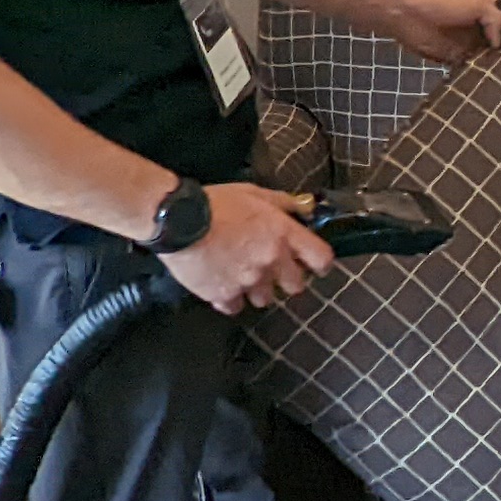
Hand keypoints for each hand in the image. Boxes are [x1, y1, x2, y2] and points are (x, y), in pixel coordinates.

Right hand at [163, 182, 336, 313]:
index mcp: (283, 234)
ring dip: (256, 289)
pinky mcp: (225, 295)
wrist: (179, 220)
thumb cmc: (215, 202)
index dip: (320, 263)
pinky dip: (230, 299)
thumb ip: (283, 203)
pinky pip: (235, 306)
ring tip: (241, 274)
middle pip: (296, 286)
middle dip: (286, 279)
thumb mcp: (253, 193)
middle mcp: (271, 261)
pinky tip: (221, 284)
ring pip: (265, 299)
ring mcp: (249, 281)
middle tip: (271, 269)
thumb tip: (304, 207)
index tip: (314, 265)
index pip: (321, 258)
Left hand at [380, 0, 500, 66]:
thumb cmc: (443, 4)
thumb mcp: (477, 2)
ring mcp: (465, 42)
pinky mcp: (452, 57)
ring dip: (493, 66)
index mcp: (484, 8)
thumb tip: (498, 44)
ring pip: (485, 56)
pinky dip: (476, 73)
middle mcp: (477, 26)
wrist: (408, 14)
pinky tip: (489, 83)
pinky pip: (468, 67)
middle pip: (498, 42)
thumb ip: (495, 20)